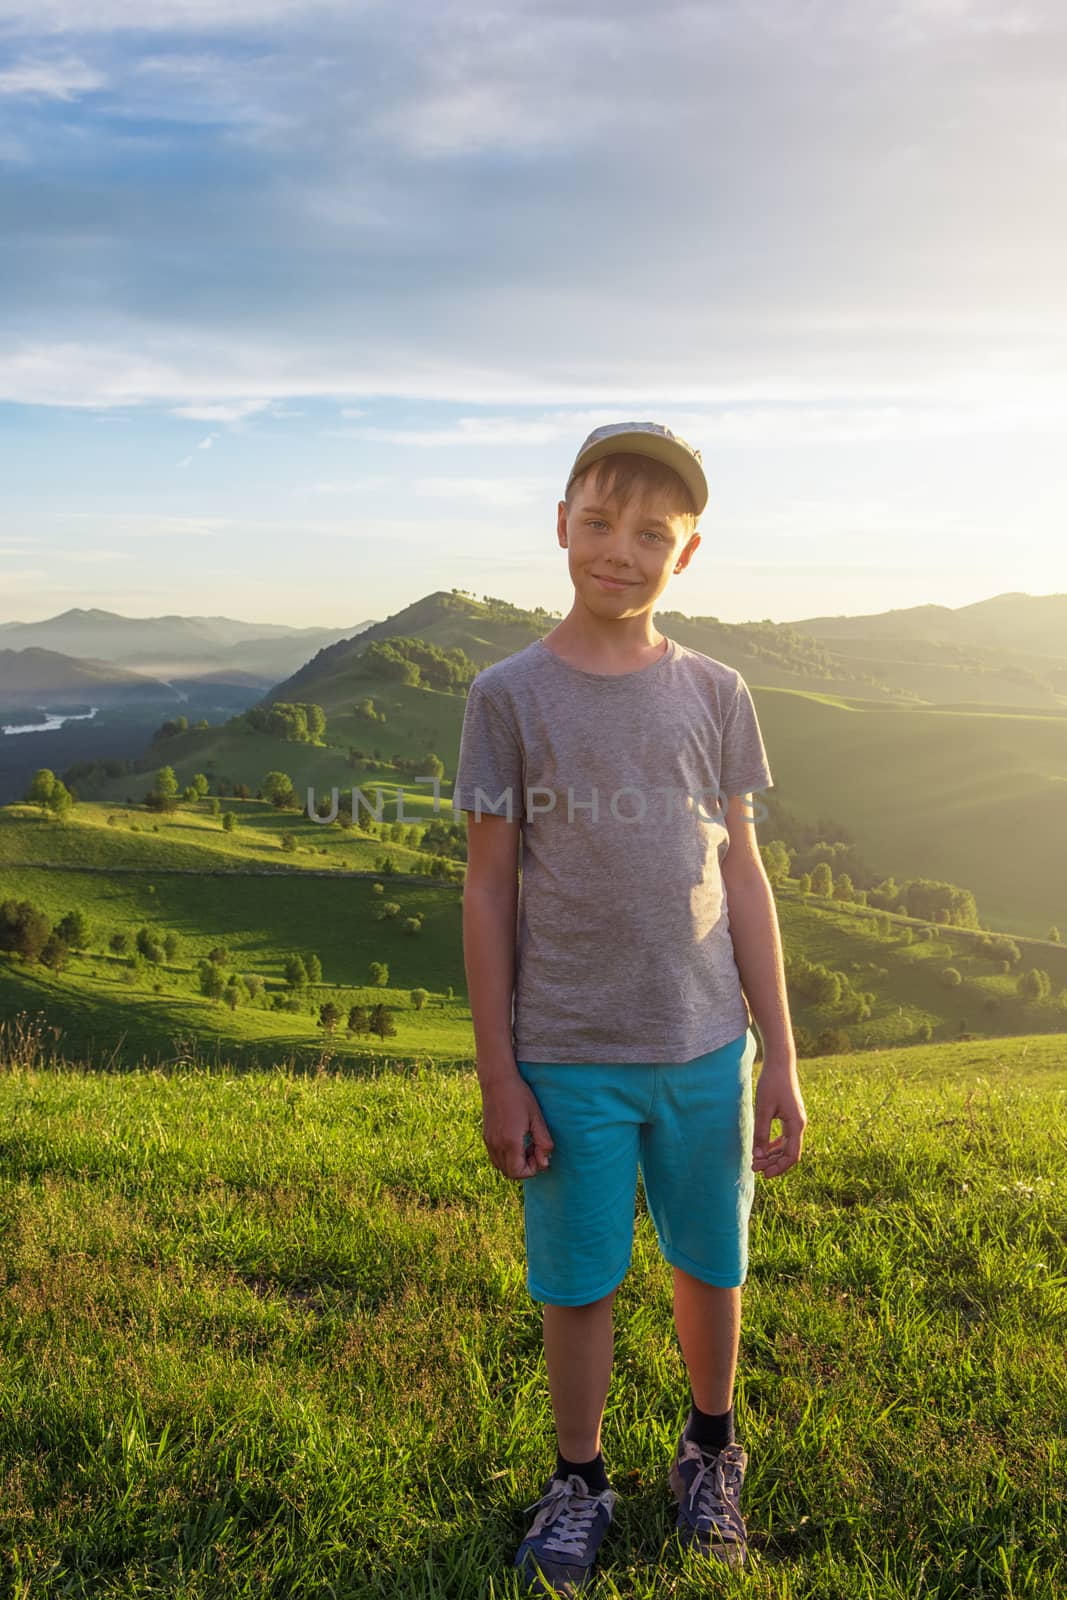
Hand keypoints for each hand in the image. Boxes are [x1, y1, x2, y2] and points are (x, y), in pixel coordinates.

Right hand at [480, 1070, 554, 1179]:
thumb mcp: (537, 1118)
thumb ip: (543, 1142)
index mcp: (510, 1142)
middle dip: (525, 1167)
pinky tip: (516, 1140)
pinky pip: (495, 1156)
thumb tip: (545, 1163)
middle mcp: (496, 1145)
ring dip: (515, 1163)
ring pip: (501, 1166)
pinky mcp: (486, 1136)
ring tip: (526, 1144)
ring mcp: (488, 1141)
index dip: (532, 1170)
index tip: (539, 1153)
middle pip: (510, 1173)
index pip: (518, 1173)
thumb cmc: (520, 1096)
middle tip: (535, 1149)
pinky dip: (507, 1156)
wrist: (497, 1080)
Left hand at [752, 1059, 806, 1177]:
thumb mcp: (763, 1109)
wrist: (781, 1063)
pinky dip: (775, 1145)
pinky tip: (764, 1148)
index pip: (791, 1156)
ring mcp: (796, 1120)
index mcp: (796, 1125)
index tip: (763, 1174)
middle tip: (754, 1167)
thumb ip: (761, 1133)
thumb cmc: (772, 1084)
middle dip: (772, 1163)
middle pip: (789, 1153)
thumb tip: (758, 1156)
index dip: (778, 1168)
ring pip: (787, 1146)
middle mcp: (799, 1124)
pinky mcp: (791, 1115)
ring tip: (757, 1160)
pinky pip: (785, 1137)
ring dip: (773, 1155)